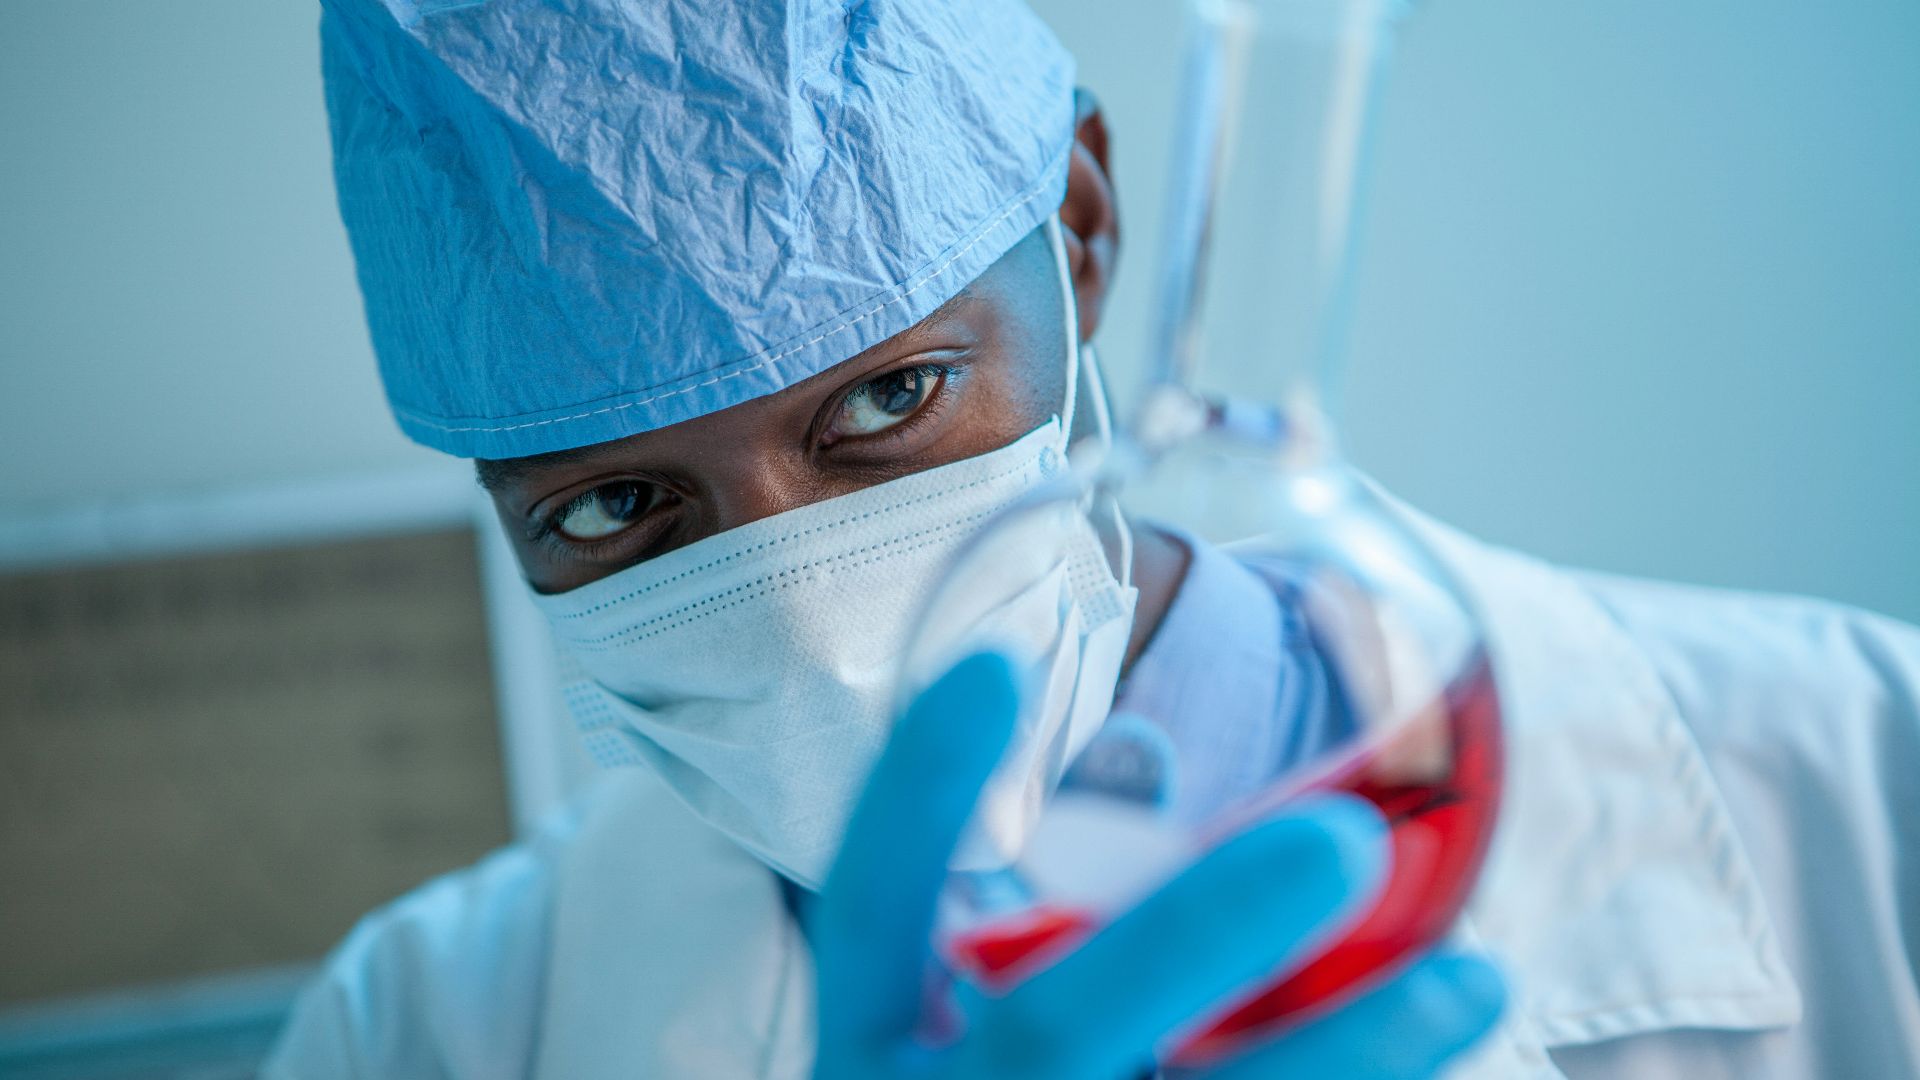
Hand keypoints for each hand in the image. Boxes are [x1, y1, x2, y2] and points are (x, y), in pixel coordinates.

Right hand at [809, 652, 1505, 1079]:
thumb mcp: (953, 1038)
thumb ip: (1041, 923)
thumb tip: (1146, 762)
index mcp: (863, 1058)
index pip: (866, 911)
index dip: (919, 789)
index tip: (996, 659)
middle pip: (1047, 1032)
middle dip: (1196, 931)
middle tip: (1346, 837)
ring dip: (1348, 1054)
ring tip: (1471, 975)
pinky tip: (1438, 1057)